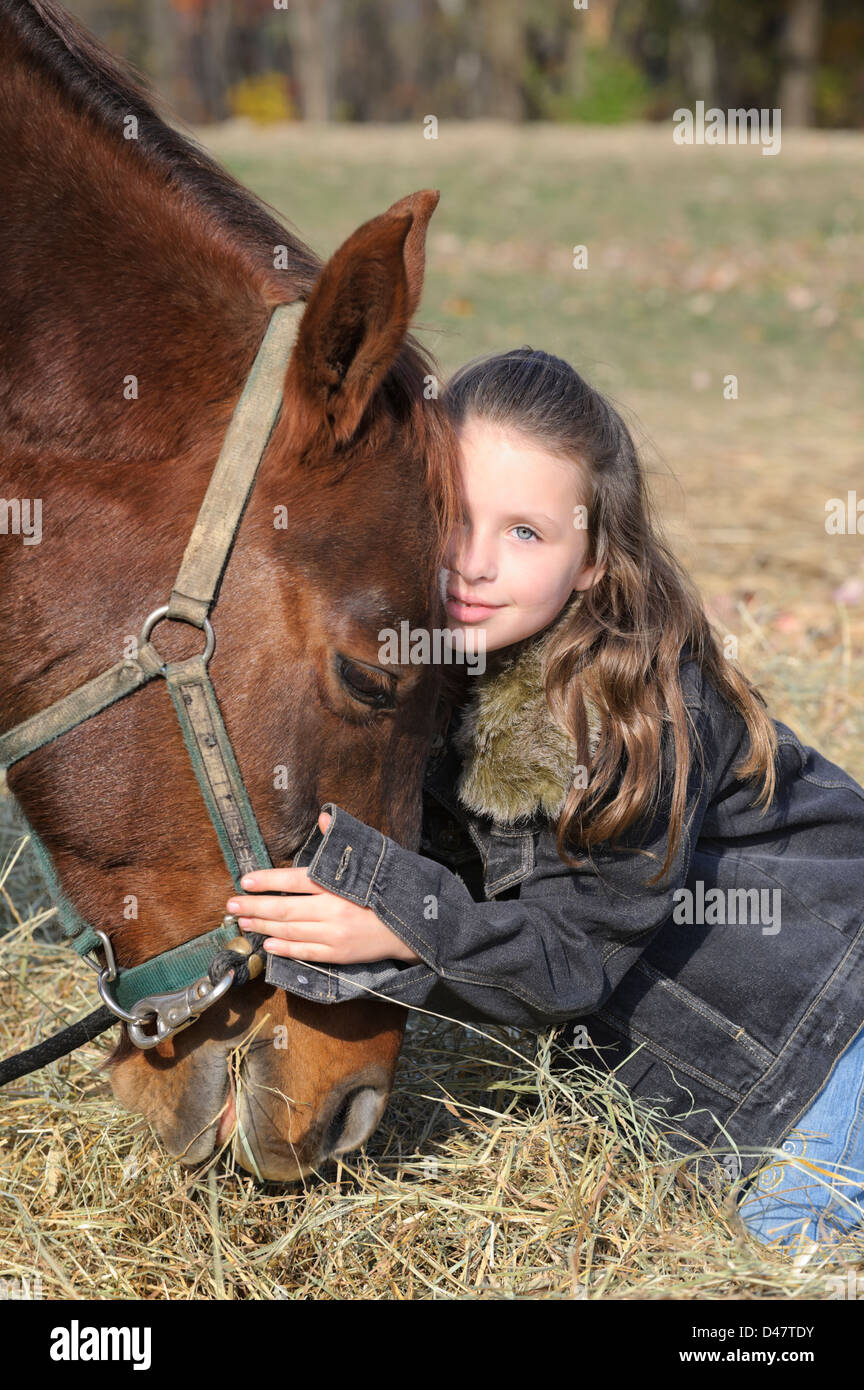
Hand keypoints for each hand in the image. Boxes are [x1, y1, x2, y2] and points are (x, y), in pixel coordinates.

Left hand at [225, 811, 422, 964]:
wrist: (413, 924)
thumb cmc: (387, 888)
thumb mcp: (371, 859)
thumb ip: (342, 842)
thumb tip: (323, 819)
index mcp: (337, 885)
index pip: (293, 880)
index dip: (266, 881)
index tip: (244, 881)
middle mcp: (332, 910)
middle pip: (283, 909)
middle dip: (253, 907)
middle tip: (230, 906)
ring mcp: (334, 934)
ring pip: (289, 931)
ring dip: (262, 928)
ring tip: (243, 923)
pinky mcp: (339, 954)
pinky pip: (305, 952)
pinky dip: (284, 948)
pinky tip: (268, 944)